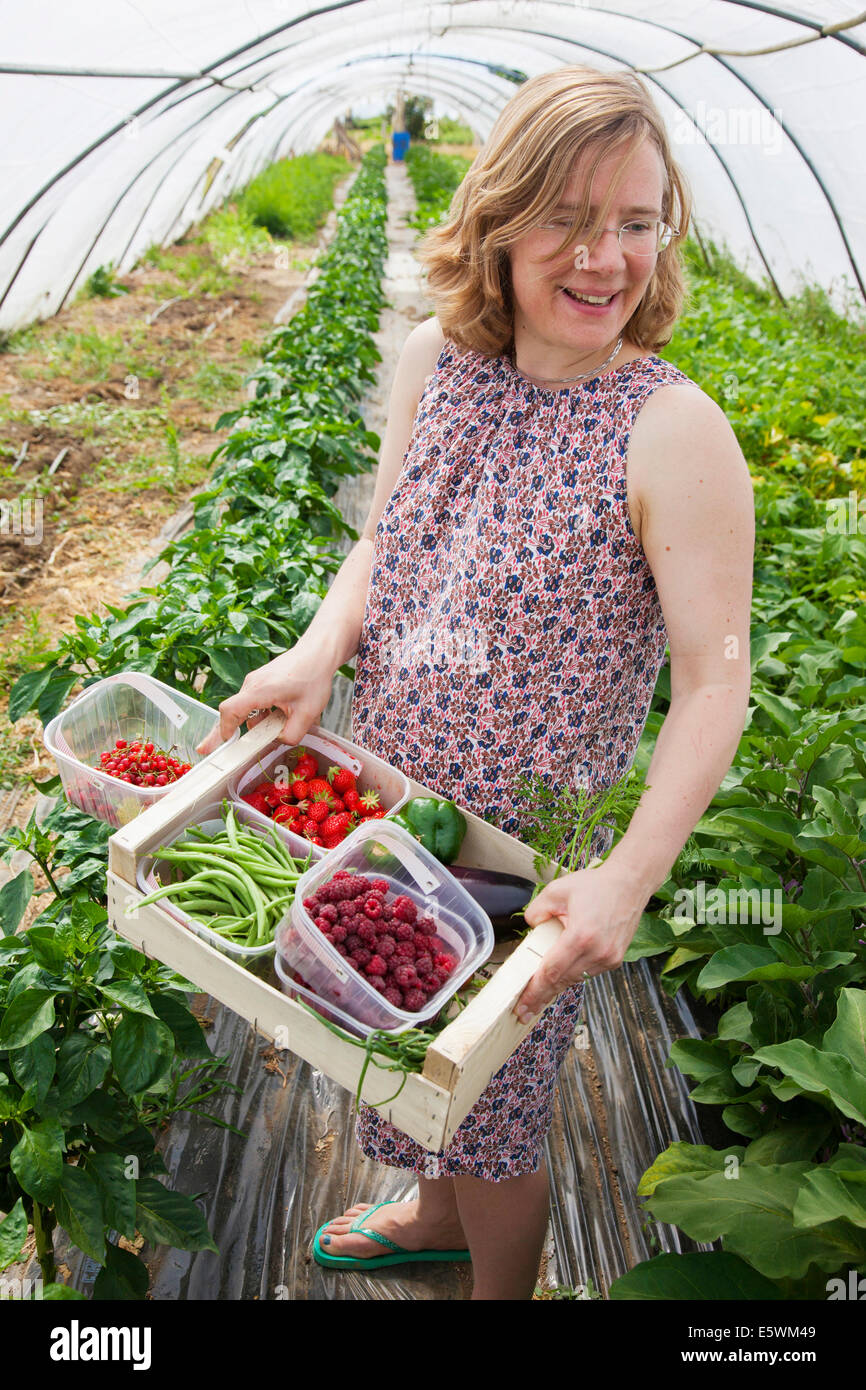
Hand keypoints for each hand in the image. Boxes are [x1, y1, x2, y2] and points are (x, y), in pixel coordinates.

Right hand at [195, 647, 335, 754]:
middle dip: (225, 732)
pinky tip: (280, 715)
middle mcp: (251, 684)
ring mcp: (254, 681)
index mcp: (259, 690)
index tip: (226, 744)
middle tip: (206, 750)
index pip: (230, 710)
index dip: (224, 729)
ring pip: (246, 709)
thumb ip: (291, 734)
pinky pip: (253, 702)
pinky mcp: (260, 681)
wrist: (318, 652)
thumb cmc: (313, 678)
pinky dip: (261, 713)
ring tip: (281, 723)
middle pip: (232, 711)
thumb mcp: (308, 713)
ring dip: (257, 722)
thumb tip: (278, 741)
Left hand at [512, 860, 645, 1024]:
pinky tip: (561, 975)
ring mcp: (609, 958)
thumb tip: (530, 925)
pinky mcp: (615, 959)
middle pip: (563, 981)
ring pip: (575, 979)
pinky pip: (588, 972)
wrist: (630, 884)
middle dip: (541, 997)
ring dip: (557, 986)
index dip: (535, 990)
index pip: (552, 971)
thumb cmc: (596, 886)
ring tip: (538, 996)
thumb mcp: (557, 890)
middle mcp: (597, 952)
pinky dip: (573, 974)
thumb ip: (537, 910)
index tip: (522, 1004)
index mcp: (581, 936)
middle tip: (523, 1011)